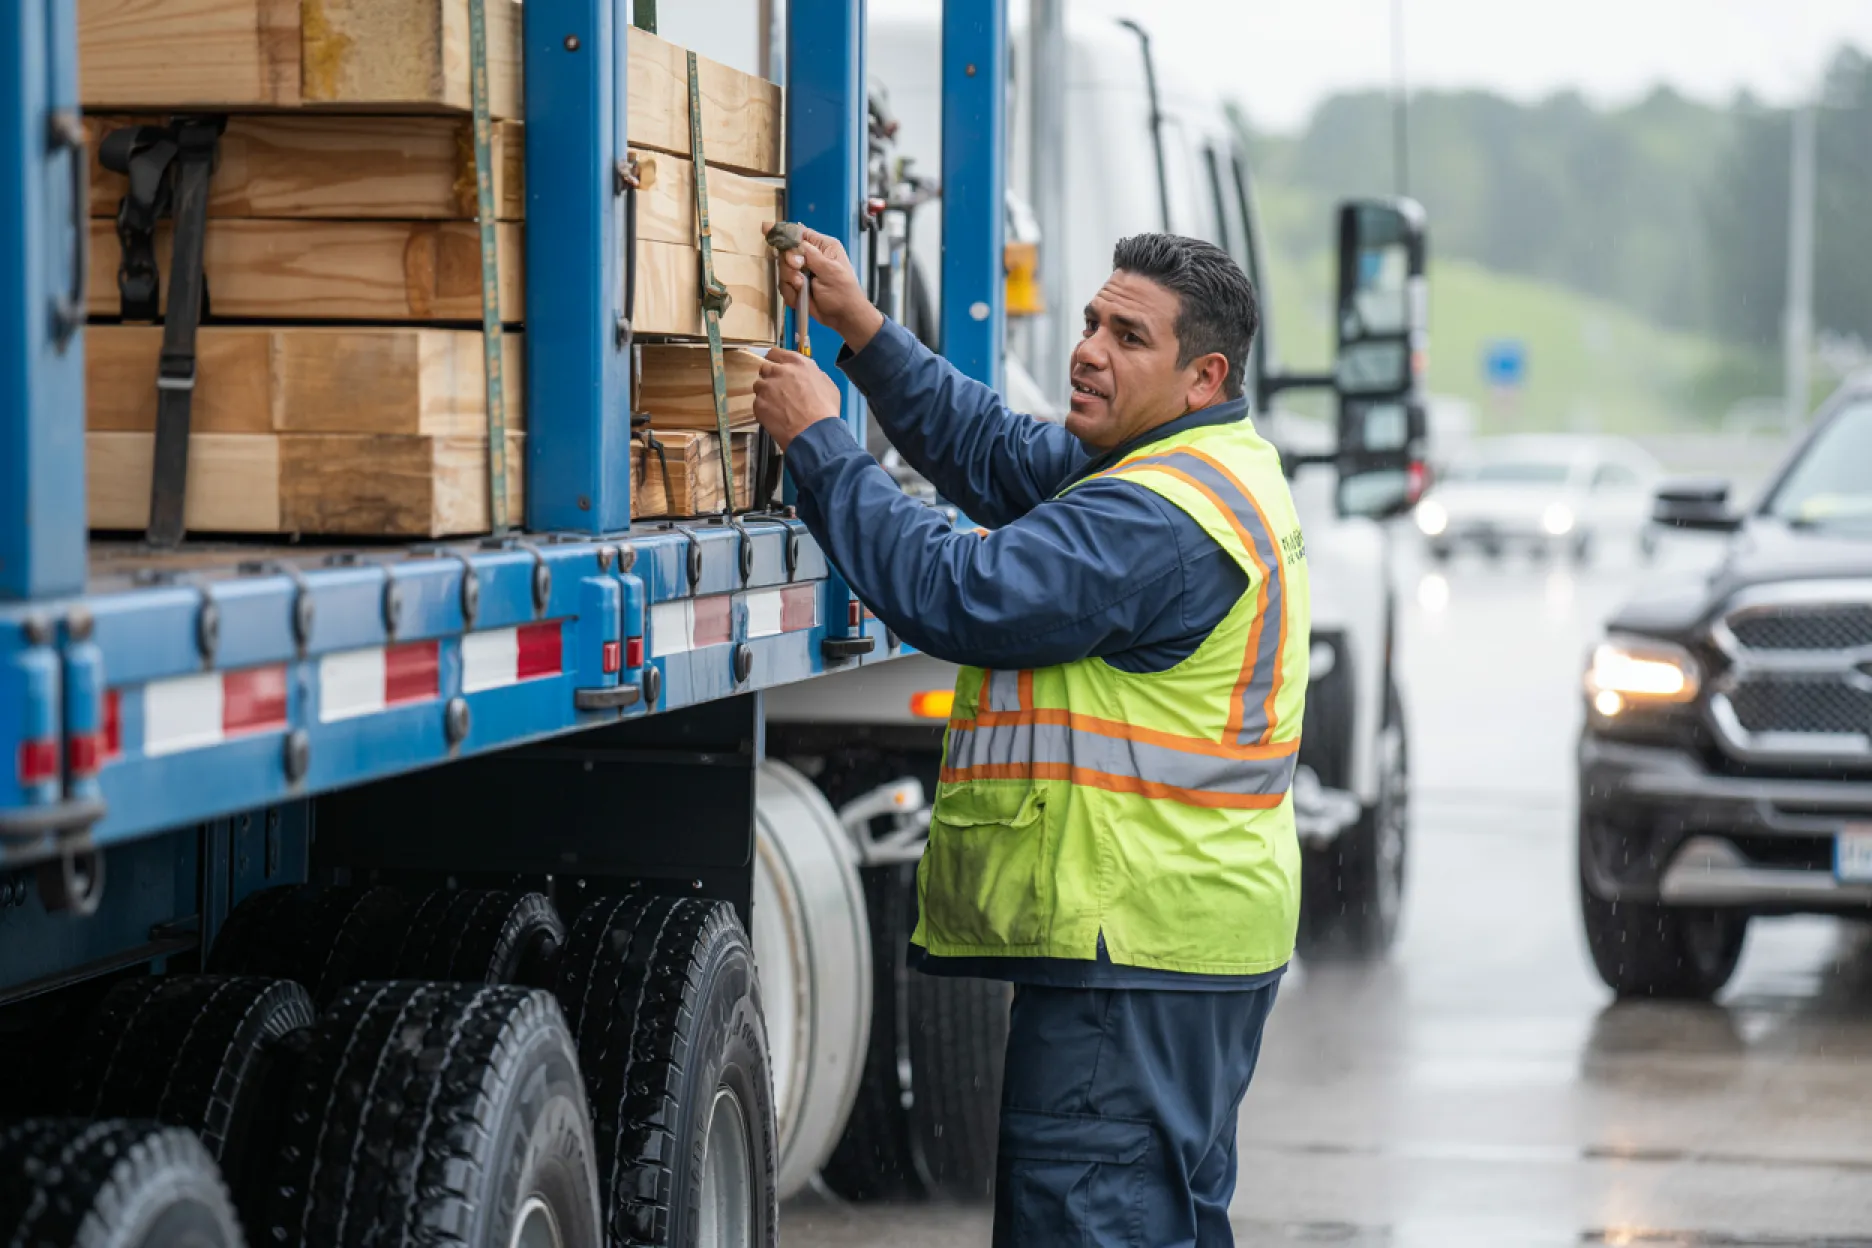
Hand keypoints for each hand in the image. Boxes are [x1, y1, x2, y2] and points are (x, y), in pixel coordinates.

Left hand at [753, 348, 841, 451]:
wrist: (814, 432)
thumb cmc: (825, 409)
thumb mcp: (827, 384)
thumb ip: (812, 374)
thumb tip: (806, 376)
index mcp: (797, 363)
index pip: (775, 353)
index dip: (775, 360)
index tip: (775, 366)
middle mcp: (779, 371)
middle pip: (765, 368)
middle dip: (770, 377)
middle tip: (778, 390)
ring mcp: (766, 388)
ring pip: (759, 386)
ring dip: (765, 393)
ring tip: (777, 406)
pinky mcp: (759, 404)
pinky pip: (757, 404)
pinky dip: (764, 409)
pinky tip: (775, 417)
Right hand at [767, 223, 885, 351]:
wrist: (843, 318)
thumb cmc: (843, 292)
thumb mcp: (830, 270)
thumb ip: (811, 255)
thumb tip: (792, 244)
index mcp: (822, 247)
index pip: (799, 233)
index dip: (783, 232)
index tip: (766, 229)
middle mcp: (810, 256)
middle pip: (786, 252)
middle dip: (789, 264)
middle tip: (799, 272)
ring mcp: (803, 272)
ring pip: (783, 270)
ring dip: (790, 280)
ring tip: (802, 287)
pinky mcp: (797, 287)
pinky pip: (784, 285)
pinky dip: (790, 293)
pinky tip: (800, 297)